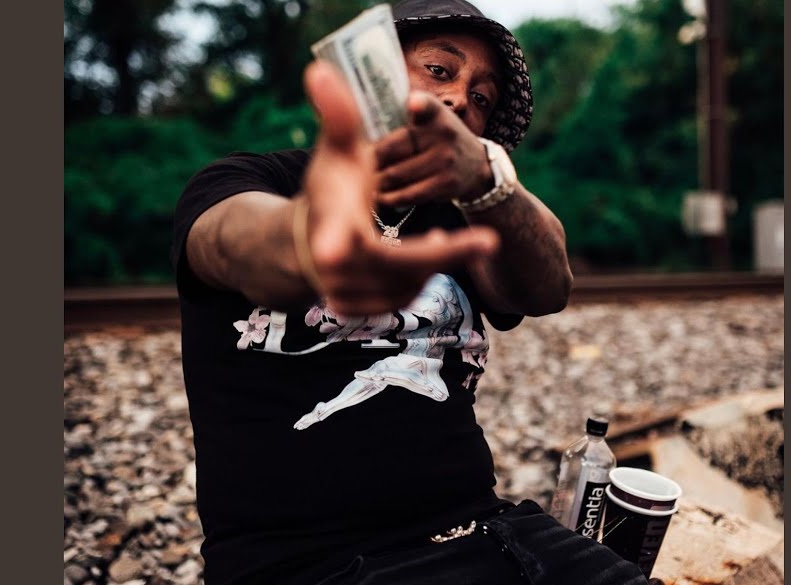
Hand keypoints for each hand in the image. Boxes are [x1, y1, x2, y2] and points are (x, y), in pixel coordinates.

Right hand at [300, 61, 497, 315]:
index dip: (333, 243)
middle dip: (447, 254)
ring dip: (432, 261)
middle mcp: (335, 269)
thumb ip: (338, 114)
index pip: (334, 237)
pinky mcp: (359, 310)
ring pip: (410, 283)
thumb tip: (320, 67)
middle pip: (401, 267)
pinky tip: (423, 258)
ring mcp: (346, 295)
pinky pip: (404, 296)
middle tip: (487, 239)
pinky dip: (418, 278)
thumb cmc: (328, 192)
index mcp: (330, 227)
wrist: (303, 244)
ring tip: (440, 240)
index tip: (332, 253)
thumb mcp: (336, 153)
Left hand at [373, 91, 494, 205]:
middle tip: (352, 165)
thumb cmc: (441, 139)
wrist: (477, 166)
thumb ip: (406, 113)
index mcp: (435, 113)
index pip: (427, 104)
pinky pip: (408, 194)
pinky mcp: (445, 184)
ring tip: (362, 183)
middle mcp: (443, 133)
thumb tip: (361, 119)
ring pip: (396, 174)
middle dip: (369, 159)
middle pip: (392, 149)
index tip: (413, 103)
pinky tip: (378, 197)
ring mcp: (445, 160)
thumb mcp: (432, 118)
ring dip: (375, 181)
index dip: (419, 104)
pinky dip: (389, 197)